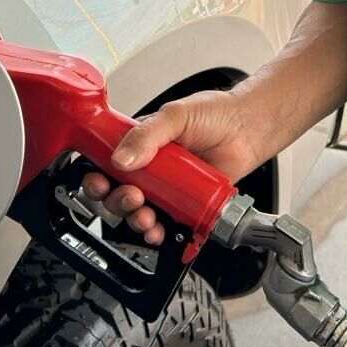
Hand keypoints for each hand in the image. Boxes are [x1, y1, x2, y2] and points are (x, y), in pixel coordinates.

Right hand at [81, 89, 260, 245]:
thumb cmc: (216, 113)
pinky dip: (157, 233)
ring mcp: (167, 188)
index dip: (97, 177)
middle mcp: (151, 168)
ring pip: (138, 212)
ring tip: (146, 216)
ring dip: (135, 220)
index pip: (107, 164)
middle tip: (133, 196)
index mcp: (140, 144)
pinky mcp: (186, 205)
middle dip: (117, 201)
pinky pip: (165, 225)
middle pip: (118, 193)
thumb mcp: (176, 115)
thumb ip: (147, 133)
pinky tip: (158, 231)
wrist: (249, 128)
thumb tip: (122, 158)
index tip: (98, 183)